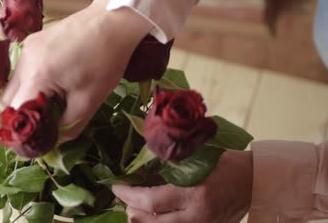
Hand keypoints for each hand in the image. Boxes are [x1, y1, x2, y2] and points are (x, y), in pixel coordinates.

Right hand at [1, 0, 151, 140]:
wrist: (112, 22)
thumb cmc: (105, 61)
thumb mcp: (89, 101)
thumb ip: (68, 126)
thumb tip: (54, 141)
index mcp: (37, 76)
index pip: (16, 114)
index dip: (24, 133)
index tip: (37, 143)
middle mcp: (24, 61)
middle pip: (8, 101)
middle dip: (23, 116)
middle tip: (46, 123)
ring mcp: (26, 48)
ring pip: (14, 84)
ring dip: (27, 98)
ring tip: (53, 101)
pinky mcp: (33, 41)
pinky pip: (23, 69)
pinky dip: (33, 82)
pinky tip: (55, 81)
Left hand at [113, 150, 252, 222]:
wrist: (257, 181)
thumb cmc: (226, 163)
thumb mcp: (197, 157)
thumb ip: (170, 164)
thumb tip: (140, 168)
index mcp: (195, 194)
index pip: (151, 201)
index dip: (129, 195)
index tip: (116, 187)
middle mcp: (198, 216)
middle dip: (132, 211)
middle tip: (125, 199)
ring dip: (144, 221)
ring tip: (137, 208)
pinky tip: (154, 216)